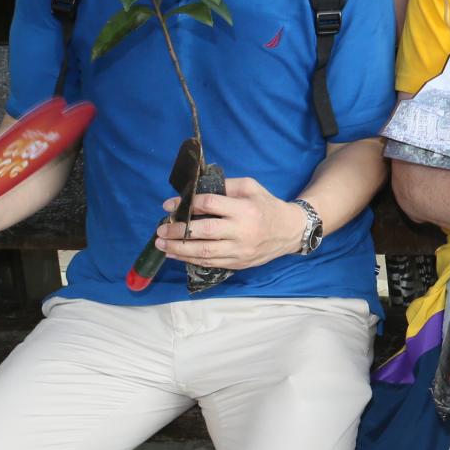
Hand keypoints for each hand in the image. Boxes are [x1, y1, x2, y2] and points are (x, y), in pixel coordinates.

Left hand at [157, 177, 302, 270]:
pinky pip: (209, 263)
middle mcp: (241, 231)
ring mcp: (239, 250)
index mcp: (244, 209)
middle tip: (160, 229)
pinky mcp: (237, 263)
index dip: (187, 204)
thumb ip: (225, 187)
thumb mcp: (251, 187)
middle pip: (204, 232)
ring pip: (204, 252)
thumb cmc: (267, 205)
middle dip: (177, 230)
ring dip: (179, 248)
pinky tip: (175, 254)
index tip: (168, 205)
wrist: (289, 231)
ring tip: (161, 244)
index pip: (210, 204)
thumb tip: (195, 191)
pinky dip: (189, 259)